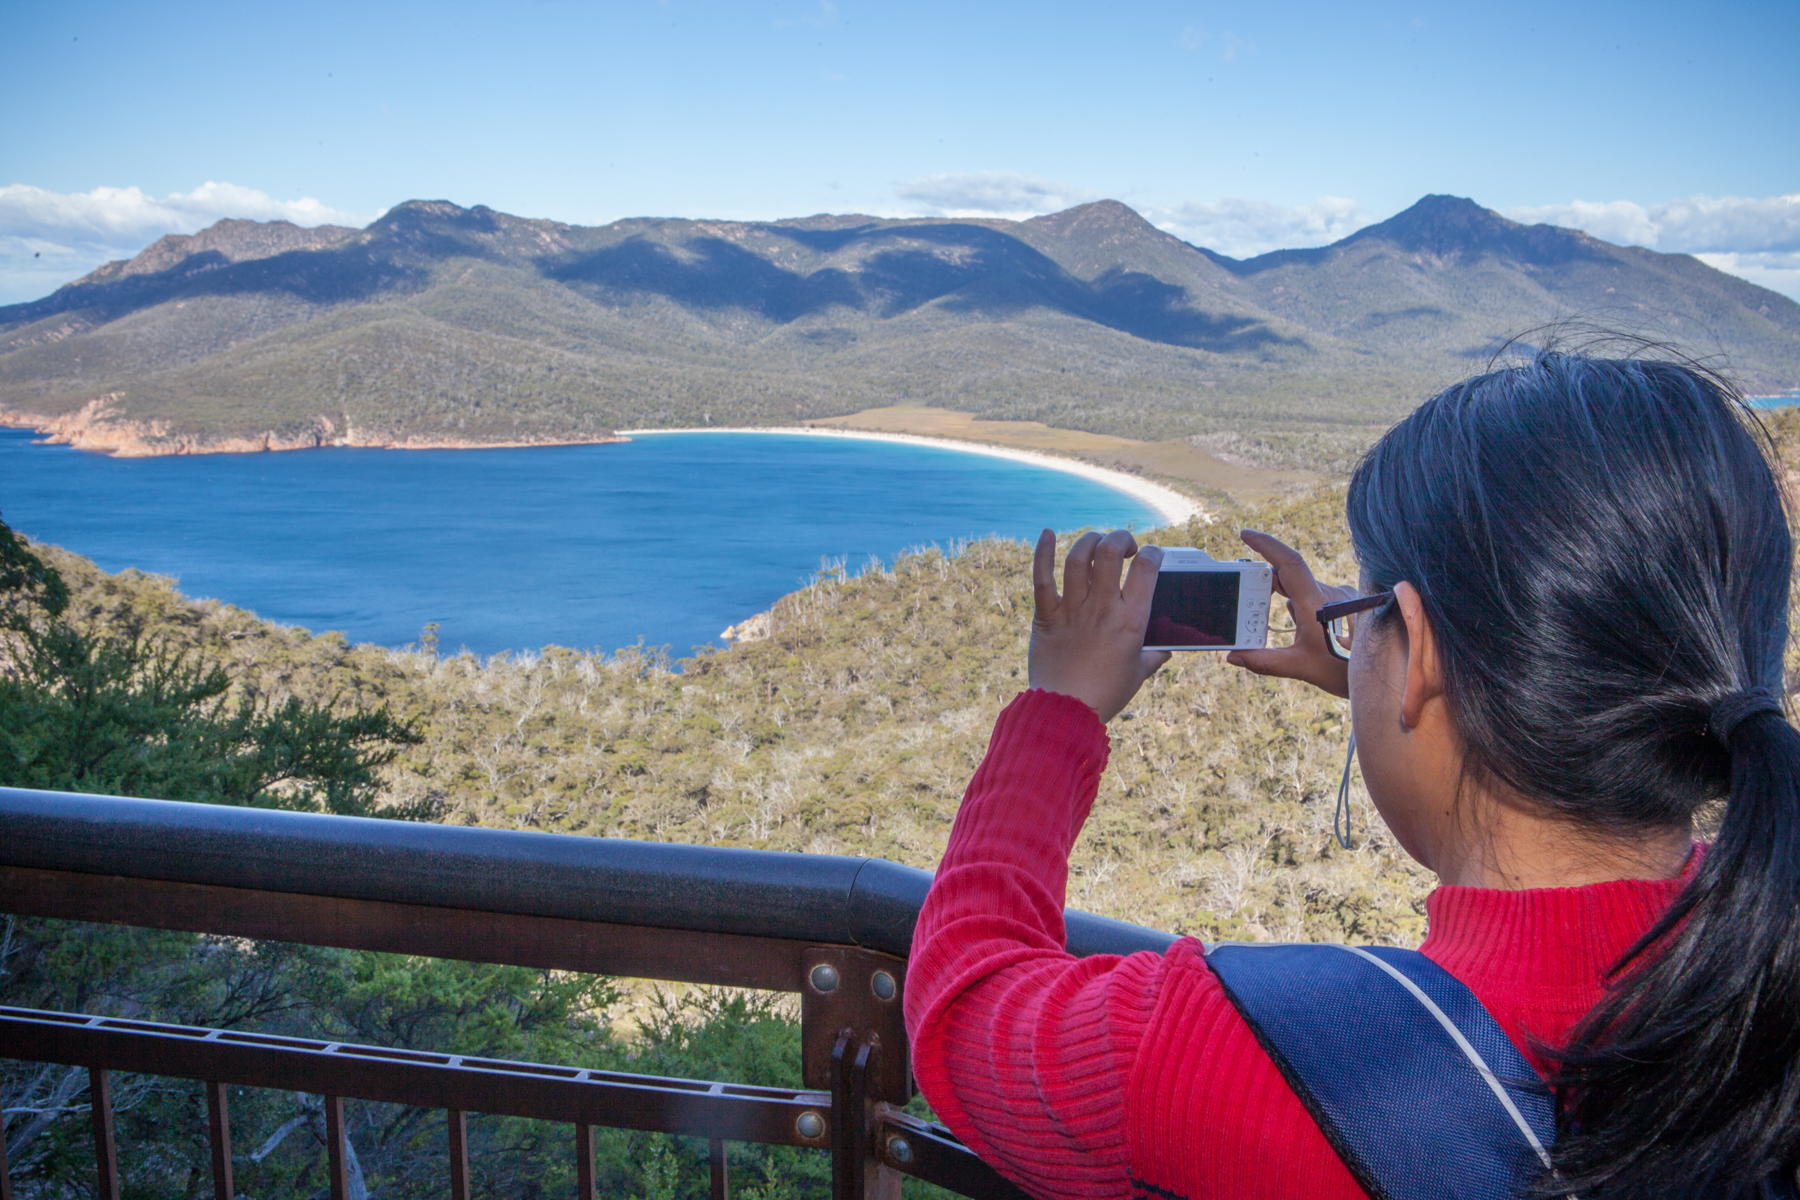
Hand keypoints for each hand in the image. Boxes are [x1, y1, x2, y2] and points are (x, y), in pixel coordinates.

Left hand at [1028, 528, 1170, 721]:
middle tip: (1123, 546)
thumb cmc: (1105, 695)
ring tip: (1095, 542)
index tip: (1150, 555)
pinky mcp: (1045, 616)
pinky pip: (1041, 577)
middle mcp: (1102, 609)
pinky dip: (1042, 551)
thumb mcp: (1139, 674)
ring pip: (1078, 557)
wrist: (1066, 713)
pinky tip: (1046, 534)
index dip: (1152, 552)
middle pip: (1111, 552)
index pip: (1147, 568)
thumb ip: (1155, 655)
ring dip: (1089, 540)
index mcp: (1131, 621)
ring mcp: (1072, 610)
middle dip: (1120, 538)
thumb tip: (1167, 647)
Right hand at [1225, 530, 1355, 698]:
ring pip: (1306, 589)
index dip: (1265, 544)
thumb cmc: (1344, 672)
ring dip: (1292, 601)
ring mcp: (1343, 595)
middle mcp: (1331, 592)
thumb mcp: (1300, 667)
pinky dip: (1308, 606)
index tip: (1245, 535)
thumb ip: (1264, 661)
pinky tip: (1314, 632)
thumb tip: (1234, 657)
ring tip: (1300, 634)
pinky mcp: (1351, 601)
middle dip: (1270, 587)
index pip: (1288, 563)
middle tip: (1256, 606)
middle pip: (1291, 577)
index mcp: (1316, 603)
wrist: (1385, 676)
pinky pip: (1321, 595)